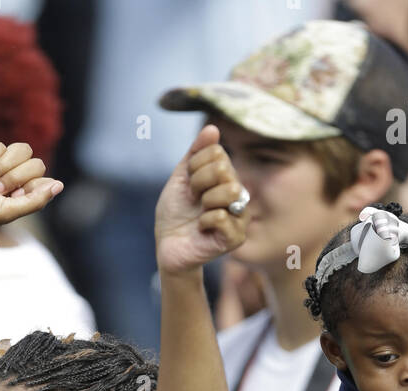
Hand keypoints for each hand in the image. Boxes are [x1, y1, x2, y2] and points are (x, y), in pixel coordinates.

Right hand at [0, 140, 62, 234]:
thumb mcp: (6, 211)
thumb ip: (35, 200)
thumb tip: (59, 185)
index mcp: (20, 199)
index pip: (43, 181)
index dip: (30, 185)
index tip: (10, 195)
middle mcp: (12, 181)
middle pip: (35, 163)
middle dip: (14, 176)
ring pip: (20, 150)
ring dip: (1, 167)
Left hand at [155, 125, 248, 275]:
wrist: (167, 245)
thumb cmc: (175, 213)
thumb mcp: (181, 177)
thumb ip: (195, 153)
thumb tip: (212, 128)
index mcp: (227, 176)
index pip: (217, 153)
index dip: (194, 166)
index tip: (188, 185)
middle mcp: (238, 194)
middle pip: (224, 169)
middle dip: (198, 183)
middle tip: (193, 200)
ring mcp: (240, 216)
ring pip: (230, 190)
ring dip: (204, 201)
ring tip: (199, 214)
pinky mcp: (236, 238)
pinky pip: (222, 217)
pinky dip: (204, 222)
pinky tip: (202, 229)